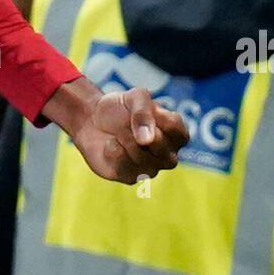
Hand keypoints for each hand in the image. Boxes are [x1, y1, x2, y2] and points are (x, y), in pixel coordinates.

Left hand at [70, 86, 187, 183]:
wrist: (93, 120)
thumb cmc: (122, 108)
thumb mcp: (136, 97)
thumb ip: (144, 113)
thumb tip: (147, 140)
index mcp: (175, 134)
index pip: (180, 133)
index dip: (161, 121)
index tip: (148, 111)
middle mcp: (167, 155)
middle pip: (162, 149)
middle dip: (138, 131)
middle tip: (127, 122)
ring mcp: (150, 168)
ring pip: (142, 159)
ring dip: (124, 139)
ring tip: (119, 132)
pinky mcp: (129, 177)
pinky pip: (123, 166)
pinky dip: (112, 149)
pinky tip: (111, 144)